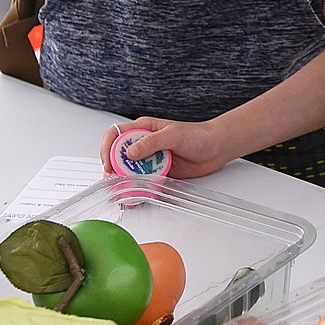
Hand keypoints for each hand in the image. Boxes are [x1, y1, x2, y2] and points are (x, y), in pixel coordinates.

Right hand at [100, 118, 230, 178]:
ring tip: (124, 191)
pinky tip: (136, 195)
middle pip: (118, 156)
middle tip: (114, 180)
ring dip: (124, 181)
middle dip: (113, 168)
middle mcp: (144, 144)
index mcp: (144, 129)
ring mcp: (150, 159)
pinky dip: (137, 189)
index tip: (109, 162)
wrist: (217, 148)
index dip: (107, 148)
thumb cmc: (198, 135)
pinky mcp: (157, 172)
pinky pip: (142, 182)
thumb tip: (130, 151)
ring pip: (128, 171)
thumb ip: (151, 142)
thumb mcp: (173, 134)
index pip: (116, 135)